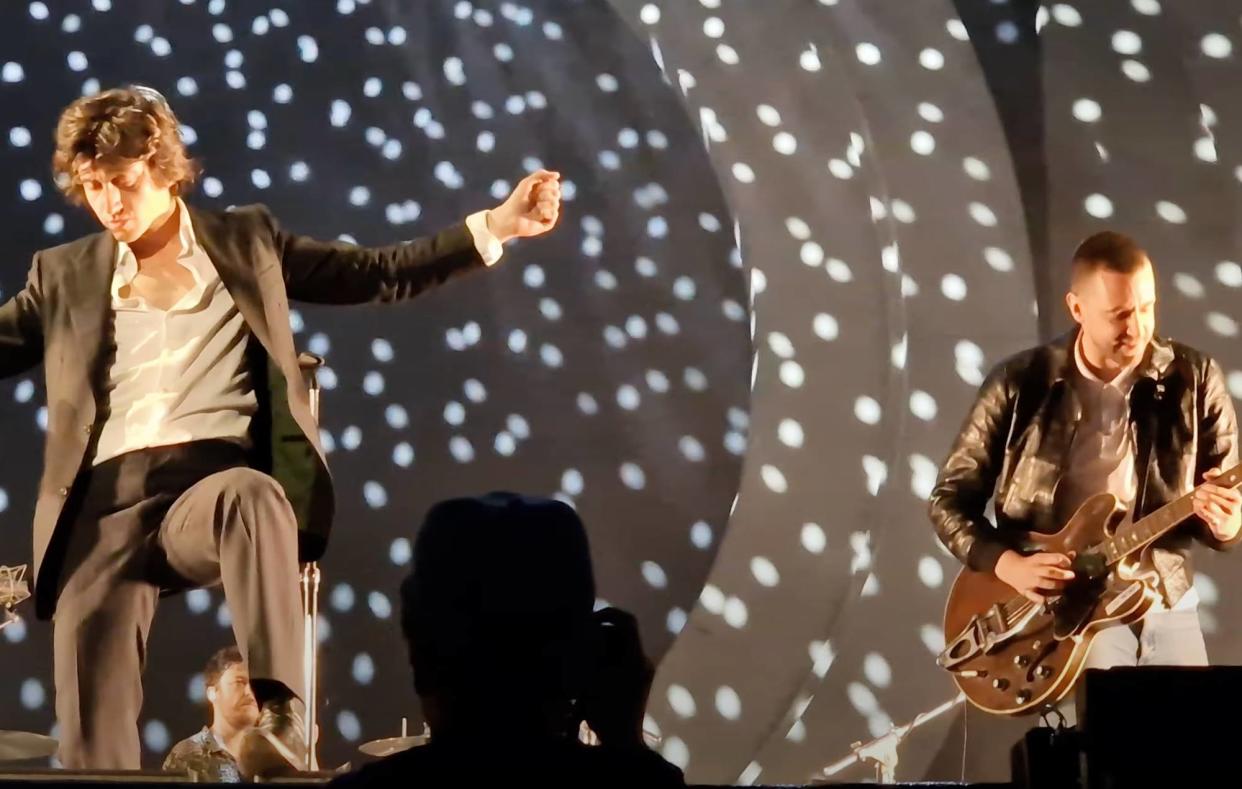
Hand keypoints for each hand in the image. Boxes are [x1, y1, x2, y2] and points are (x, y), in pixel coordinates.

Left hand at [487, 169, 561, 242]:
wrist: (509, 218)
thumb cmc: (516, 200)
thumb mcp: (526, 183)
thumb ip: (541, 174)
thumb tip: (558, 175)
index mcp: (542, 193)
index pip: (554, 185)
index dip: (546, 184)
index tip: (535, 188)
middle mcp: (546, 203)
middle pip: (557, 193)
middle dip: (546, 193)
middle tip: (535, 198)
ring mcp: (547, 214)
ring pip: (556, 203)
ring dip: (546, 202)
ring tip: (536, 207)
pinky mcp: (547, 224)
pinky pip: (555, 213)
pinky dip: (547, 211)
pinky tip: (540, 212)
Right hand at [577, 607, 653, 748]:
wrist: (620, 744)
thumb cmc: (605, 711)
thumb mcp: (589, 679)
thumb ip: (585, 653)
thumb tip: (577, 635)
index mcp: (635, 657)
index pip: (627, 621)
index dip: (608, 614)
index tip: (588, 621)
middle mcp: (642, 660)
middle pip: (622, 633)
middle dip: (601, 633)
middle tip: (581, 641)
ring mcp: (642, 672)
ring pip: (621, 647)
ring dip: (602, 647)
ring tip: (584, 657)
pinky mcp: (638, 682)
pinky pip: (622, 660)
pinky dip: (607, 659)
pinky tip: (591, 671)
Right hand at [994, 550, 1073, 603]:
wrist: (1010, 569)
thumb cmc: (1030, 563)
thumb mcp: (1041, 558)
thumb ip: (1057, 558)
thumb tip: (1074, 554)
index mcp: (1038, 559)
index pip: (1051, 558)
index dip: (1062, 560)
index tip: (1069, 563)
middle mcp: (1034, 570)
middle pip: (1049, 571)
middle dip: (1061, 574)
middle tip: (1072, 576)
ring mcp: (1030, 581)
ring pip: (1044, 584)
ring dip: (1056, 585)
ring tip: (1063, 586)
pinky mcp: (1026, 591)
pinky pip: (1035, 597)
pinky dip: (1043, 599)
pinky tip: (1050, 600)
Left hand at [1195, 468, 1241, 540]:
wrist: (1229, 527)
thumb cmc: (1224, 504)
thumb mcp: (1224, 491)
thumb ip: (1216, 478)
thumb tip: (1206, 474)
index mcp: (1236, 497)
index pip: (1221, 489)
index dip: (1210, 486)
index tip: (1204, 486)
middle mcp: (1234, 507)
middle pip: (1212, 496)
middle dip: (1202, 493)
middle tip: (1198, 492)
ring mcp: (1227, 517)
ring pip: (1208, 504)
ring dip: (1198, 501)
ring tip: (1196, 499)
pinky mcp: (1219, 524)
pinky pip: (1205, 514)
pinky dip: (1198, 509)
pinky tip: (1197, 506)